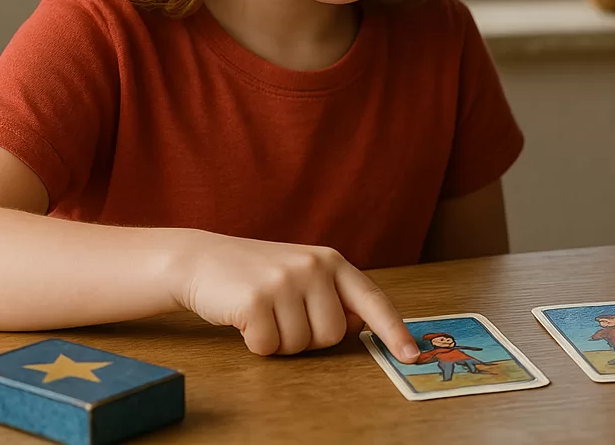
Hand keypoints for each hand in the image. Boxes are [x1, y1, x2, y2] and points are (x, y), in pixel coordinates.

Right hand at [170, 230, 419, 360]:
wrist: (201, 259)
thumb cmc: (257, 275)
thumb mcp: (303, 276)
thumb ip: (334, 297)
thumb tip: (362, 326)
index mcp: (332, 261)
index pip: (373, 300)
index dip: (394, 331)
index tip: (412, 355)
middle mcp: (315, 266)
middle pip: (333, 335)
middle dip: (307, 338)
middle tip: (282, 315)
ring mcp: (286, 280)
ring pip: (301, 345)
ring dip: (280, 341)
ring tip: (263, 313)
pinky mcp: (256, 299)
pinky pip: (268, 348)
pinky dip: (255, 343)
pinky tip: (244, 318)